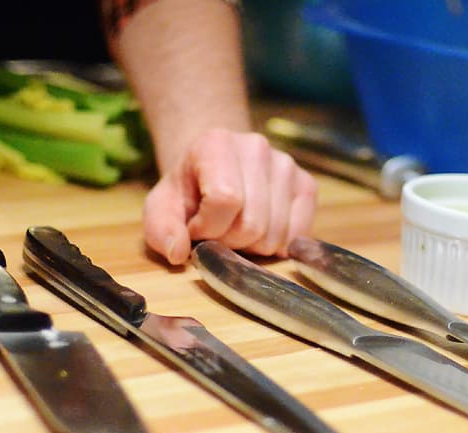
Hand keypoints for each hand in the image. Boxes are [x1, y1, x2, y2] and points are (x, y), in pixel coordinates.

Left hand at [142, 129, 317, 264]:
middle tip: (217, 232)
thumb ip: (160, 230)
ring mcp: (286, 165)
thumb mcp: (160, 208)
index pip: (225, 200)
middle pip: (252, 224)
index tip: (196, 227)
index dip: (208, 228)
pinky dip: (278, 245)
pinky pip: (298, 235)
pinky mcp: (306, 184)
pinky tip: (260, 231)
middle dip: (229, 242)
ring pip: (275, 235)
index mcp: (215, 143)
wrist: (214, 168)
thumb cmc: (187, 191)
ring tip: (236, 228)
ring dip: (252, 246)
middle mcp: (256, 147)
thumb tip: (178, 253)